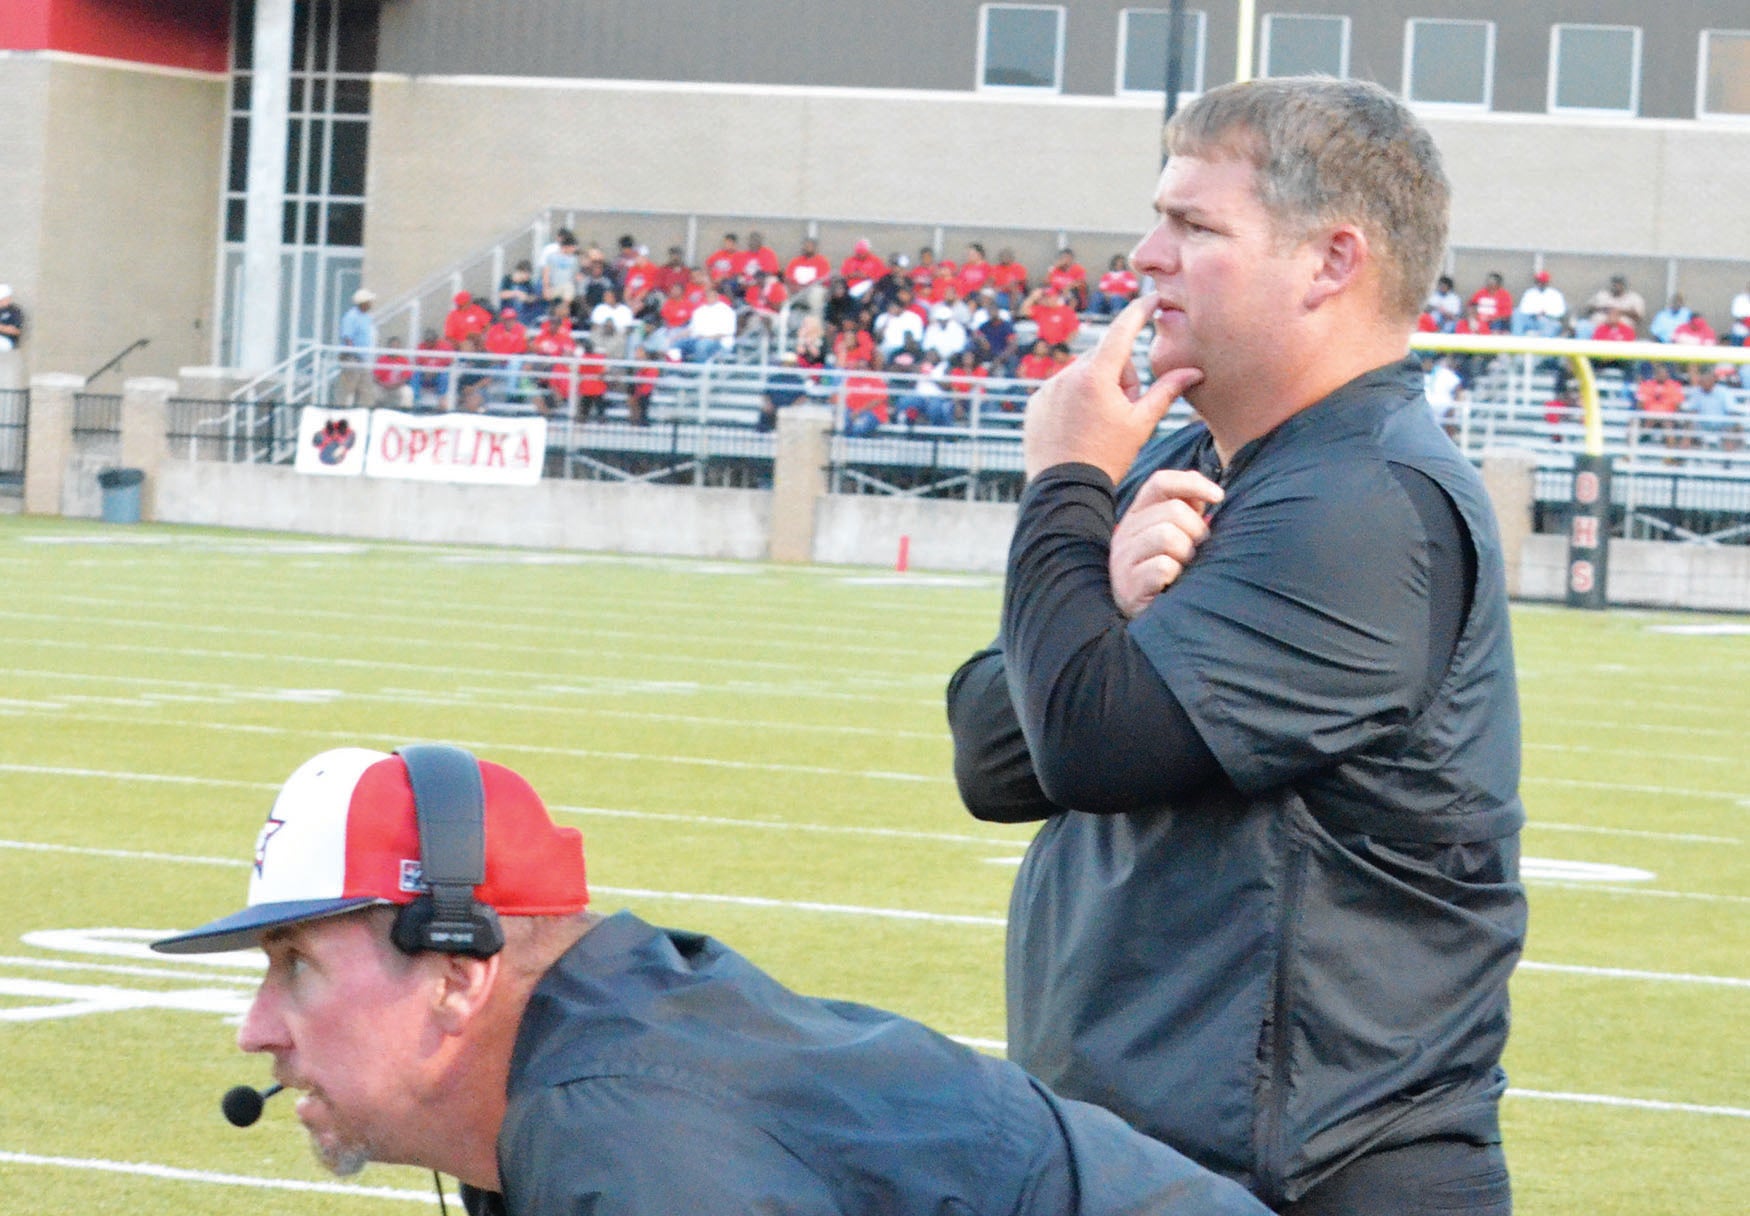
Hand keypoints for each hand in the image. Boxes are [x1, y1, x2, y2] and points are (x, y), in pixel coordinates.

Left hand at [1021, 293, 1202, 481]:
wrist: (1065, 490)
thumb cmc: (1108, 458)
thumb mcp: (1142, 424)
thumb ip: (1167, 391)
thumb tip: (1194, 371)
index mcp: (1097, 376)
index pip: (1123, 329)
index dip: (1140, 310)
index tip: (1153, 296)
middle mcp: (1068, 375)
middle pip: (1105, 356)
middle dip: (1120, 374)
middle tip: (1124, 408)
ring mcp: (1048, 388)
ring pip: (1083, 373)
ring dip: (1097, 387)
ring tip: (1099, 424)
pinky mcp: (1036, 402)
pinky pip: (1061, 389)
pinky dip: (1074, 400)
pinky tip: (1079, 428)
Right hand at [1108, 469, 1223, 617]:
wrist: (1144, 622)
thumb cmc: (1167, 574)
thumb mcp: (1174, 538)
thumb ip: (1187, 511)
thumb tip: (1208, 493)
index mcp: (1137, 515)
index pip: (1161, 482)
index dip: (1193, 483)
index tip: (1219, 497)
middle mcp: (1125, 532)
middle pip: (1172, 510)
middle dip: (1196, 530)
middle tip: (1195, 552)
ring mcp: (1123, 559)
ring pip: (1167, 536)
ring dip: (1186, 554)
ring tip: (1183, 569)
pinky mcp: (1128, 585)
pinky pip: (1163, 567)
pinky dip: (1175, 576)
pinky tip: (1171, 585)